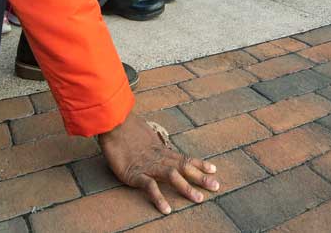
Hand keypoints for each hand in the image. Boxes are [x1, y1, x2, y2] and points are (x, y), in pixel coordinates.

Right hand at [99, 116, 219, 214]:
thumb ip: (152, 144)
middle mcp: (159, 158)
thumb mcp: (143, 136)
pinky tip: (166, 209)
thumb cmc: (125, 127)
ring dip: (186, 187)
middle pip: (184, 167)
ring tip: (198, 199)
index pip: (184, 158)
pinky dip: (159, 198)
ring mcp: (148, 165)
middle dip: (201, 177)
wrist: (113, 122)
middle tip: (216, 186)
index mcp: (161, 150)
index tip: (214, 169)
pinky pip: (150, 187)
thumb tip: (156, 144)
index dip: (200, 164)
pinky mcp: (135, 173)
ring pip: (172, 176)